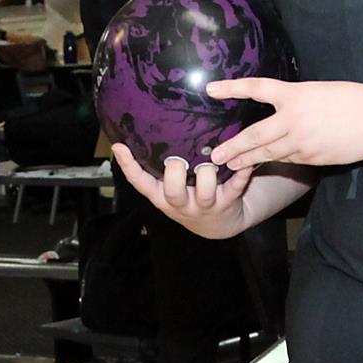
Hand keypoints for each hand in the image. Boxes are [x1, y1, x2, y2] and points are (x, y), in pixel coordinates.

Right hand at [110, 144, 256, 238]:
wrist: (218, 225)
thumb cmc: (189, 197)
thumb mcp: (168, 189)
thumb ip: (156, 169)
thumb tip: (136, 136)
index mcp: (162, 196)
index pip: (140, 183)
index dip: (129, 166)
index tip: (120, 146)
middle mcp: (181, 203)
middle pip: (173, 192)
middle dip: (174, 174)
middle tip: (177, 159)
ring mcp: (205, 205)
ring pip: (205, 192)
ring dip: (208, 173)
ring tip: (211, 158)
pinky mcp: (228, 202)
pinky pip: (235, 187)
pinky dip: (240, 174)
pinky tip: (243, 161)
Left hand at [206, 78, 362, 170]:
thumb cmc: (350, 99)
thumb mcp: (317, 91)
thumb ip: (294, 102)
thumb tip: (277, 113)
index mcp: (295, 94)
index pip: (256, 88)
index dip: (232, 88)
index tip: (210, 90)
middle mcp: (294, 119)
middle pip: (254, 135)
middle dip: (232, 148)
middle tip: (215, 156)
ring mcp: (302, 141)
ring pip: (268, 153)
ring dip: (248, 160)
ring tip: (232, 166)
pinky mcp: (312, 157)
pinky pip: (288, 159)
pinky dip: (277, 160)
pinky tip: (269, 162)